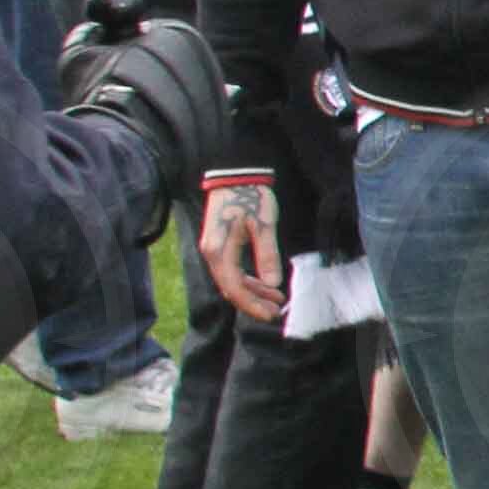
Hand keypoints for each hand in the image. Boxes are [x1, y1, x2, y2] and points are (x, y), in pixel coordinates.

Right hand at [200, 178, 289, 323]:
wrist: (235, 173)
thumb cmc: (250, 196)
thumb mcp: (264, 225)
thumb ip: (267, 255)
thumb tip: (272, 284)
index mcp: (219, 251)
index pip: (234, 287)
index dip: (252, 304)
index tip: (271, 314)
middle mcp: (212, 254)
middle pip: (231, 288)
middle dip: (253, 303)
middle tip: (276, 312)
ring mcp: (214, 250)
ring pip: (232, 281)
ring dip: (253, 293)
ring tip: (276, 300)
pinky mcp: (220, 246)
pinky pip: (232, 271)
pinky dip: (248, 280)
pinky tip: (266, 285)